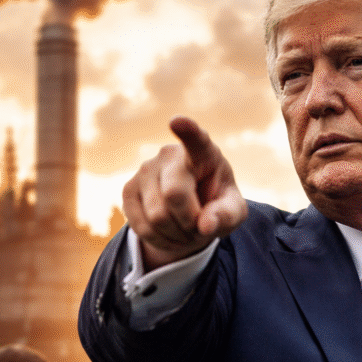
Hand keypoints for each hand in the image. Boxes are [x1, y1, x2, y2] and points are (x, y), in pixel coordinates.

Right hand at [122, 117, 247, 269]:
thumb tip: (205, 225)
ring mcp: (144, 170)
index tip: (178, 121)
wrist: (191, 213)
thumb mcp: (233, 212)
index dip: (187, 130)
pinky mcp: (128, 190)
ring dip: (176, 235)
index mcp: (203, 153)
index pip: (195, 139)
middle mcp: (169, 155)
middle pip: (174, 195)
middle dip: (191, 222)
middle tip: (200, 226)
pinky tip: (169, 233)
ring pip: (157, 216)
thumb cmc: (217, 205)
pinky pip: (141, 227)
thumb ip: (226, 215)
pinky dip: (159, 240)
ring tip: (187, 230)